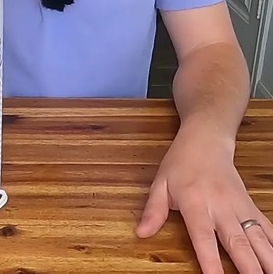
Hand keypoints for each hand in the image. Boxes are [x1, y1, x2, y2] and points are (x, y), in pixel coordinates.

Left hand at [135, 131, 272, 272]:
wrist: (206, 140)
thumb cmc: (181, 163)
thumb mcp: (160, 183)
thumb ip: (153, 210)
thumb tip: (142, 233)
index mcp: (195, 202)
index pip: (202, 236)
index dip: (210, 260)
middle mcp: (221, 206)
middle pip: (237, 241)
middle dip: (248, 267)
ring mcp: (240, 207)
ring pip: (258, 237)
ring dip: (267, 259)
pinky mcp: (251, 206)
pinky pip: (268, 228)